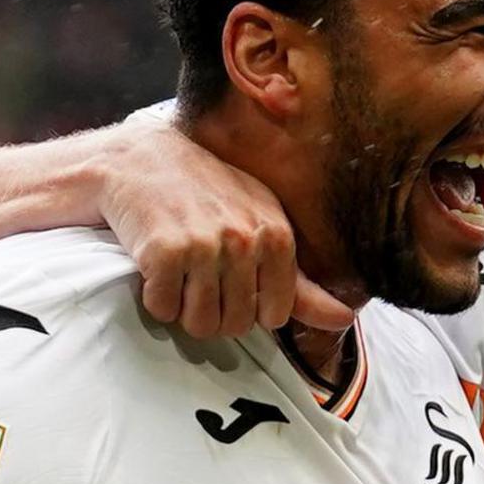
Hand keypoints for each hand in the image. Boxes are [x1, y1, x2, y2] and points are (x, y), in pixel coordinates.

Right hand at [95, 108, 354, 337]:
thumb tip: (345, 319)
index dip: (248, 307)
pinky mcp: (164, 251)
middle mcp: (244, 239)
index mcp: (275, 234)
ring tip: (178, 270)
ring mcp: (204, 245)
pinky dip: (155, 297)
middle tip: (197, 274)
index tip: (231, 278)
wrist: (138, 158)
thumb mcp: (260, 226)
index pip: (274, 315)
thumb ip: (301, 282)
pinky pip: (163, 309)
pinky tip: (155, 264)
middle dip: (212, 311)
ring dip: (182, 308)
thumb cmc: (204, 194)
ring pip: (200, 324)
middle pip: (235, 326)